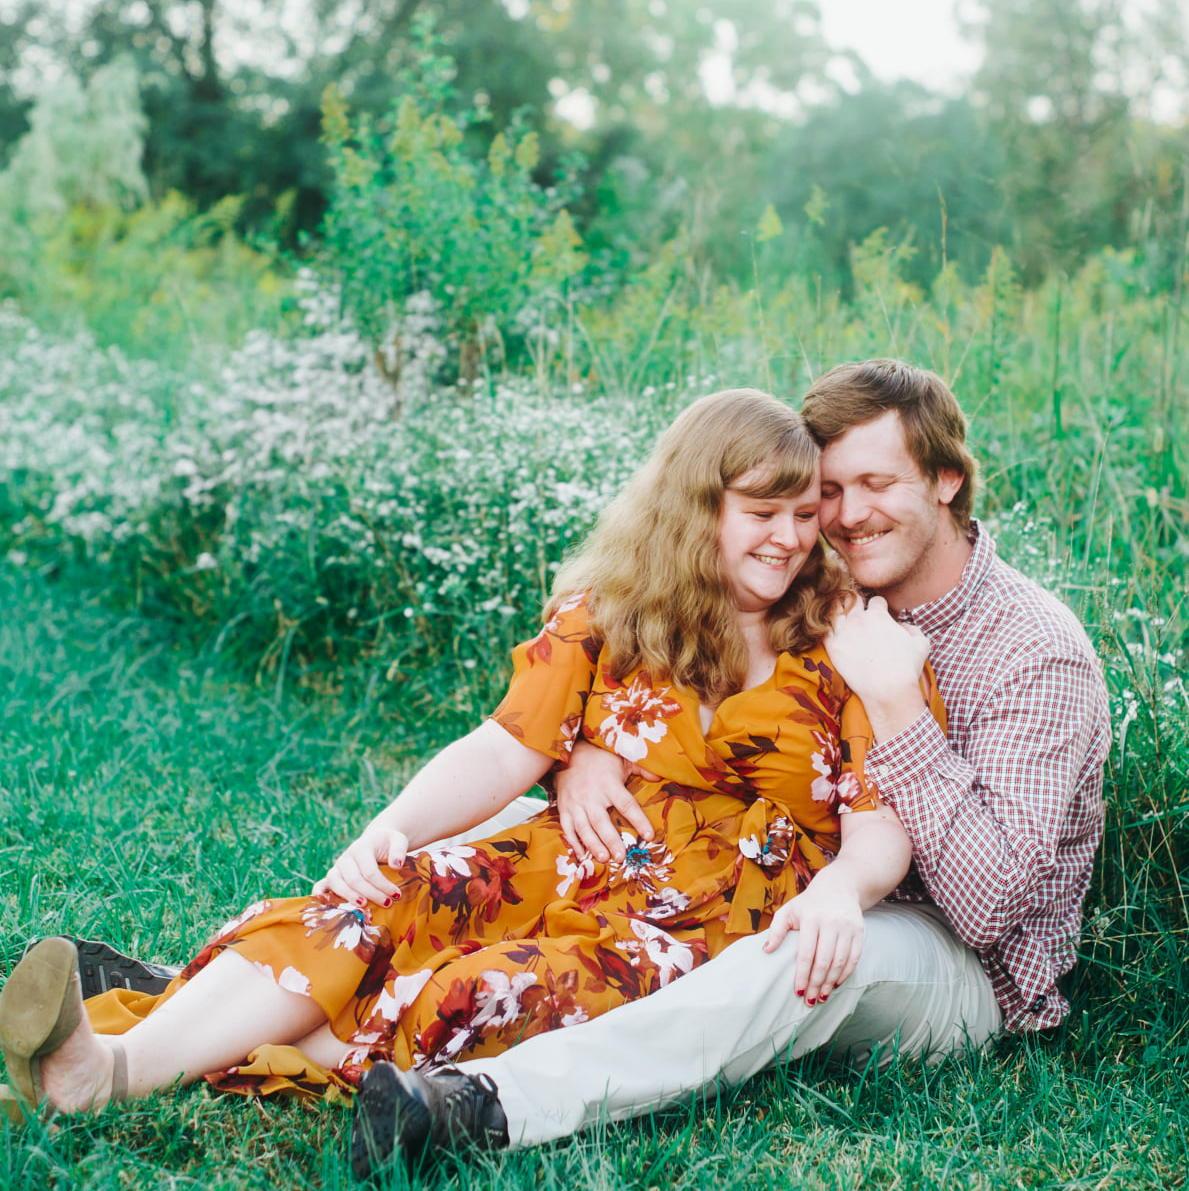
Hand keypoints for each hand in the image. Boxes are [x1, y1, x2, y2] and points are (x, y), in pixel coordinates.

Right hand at [313, 821, 407, 906]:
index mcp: (361, 848)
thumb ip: (399, 849)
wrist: (375, 841)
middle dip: (371, 894)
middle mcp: (346, 858)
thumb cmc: (388, 843)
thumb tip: (396, 865)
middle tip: (387, 903)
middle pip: (354, 880)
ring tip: (364, 906)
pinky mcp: (332, 876)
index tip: (396, 895)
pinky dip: (320, 893)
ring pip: (336, 884)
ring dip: (349, 897)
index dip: (382, 885)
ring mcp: (337, 867)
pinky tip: (323, 902)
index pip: (369, 871)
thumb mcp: (398, 840)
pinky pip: (321, 884)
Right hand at [556, 740, 657, 861]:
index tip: (649, 836)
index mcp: (609, 784)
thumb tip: (659, 777)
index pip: (626, 805)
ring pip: (583, 828)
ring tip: (603, 858)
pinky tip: (582, 855)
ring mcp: (575, 803)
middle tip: (620, 857)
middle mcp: (591, 796)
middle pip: (602, 821)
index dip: (638, 820)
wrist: (570, 751)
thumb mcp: (622, 759)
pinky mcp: (564, 808)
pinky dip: (574, 843)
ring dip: (593, 845)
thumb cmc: (601, 758)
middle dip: (611, 840)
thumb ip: (641, 768)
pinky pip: (567, 828)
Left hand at [763, 872, 863, 1004]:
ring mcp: (847, 927)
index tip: (798, 992)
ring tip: (822, 997)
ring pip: (840, 962)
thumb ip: (776, 930)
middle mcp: (830, 922)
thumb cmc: (808, 903)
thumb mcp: (789, 910)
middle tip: (811, 1001)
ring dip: (831, 983)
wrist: (838, 887)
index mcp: (810, 918)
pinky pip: (854, 958)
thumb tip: (766, 951)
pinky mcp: (859, 931)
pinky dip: (845, 974)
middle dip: (817, 984)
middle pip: (824, 961)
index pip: (806, 953)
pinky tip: (836, 984)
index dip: (802, 974)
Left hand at [826, 597, 929, 734]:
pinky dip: (826, 627)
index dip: (879, 607)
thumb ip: (912, 629)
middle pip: (852, 600)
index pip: (876, 601)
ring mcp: (843, 632)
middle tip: (857, 612)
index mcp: (878, 615)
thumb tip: (903, 626)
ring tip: (840, 617)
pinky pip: (824, 629)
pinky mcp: (832, 647)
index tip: (879, 615)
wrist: (888, 689)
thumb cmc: (906, 667)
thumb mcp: (921, 644)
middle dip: (856, 604)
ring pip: (834, 610)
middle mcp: (858, 619)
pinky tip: (830, 630)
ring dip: (838, 611)